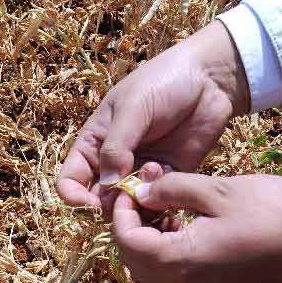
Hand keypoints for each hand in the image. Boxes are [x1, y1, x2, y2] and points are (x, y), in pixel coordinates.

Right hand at [57, 21, 249, 210]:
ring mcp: (140, 171)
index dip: (73, 196)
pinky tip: (164, 170)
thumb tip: (107, 184)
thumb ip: (116, 147)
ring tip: (150, 174)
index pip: (71, 179)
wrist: (210, 77)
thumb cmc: (163, 82)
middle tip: (126, 193)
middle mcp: (113, 161)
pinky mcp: (168, 177)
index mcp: (94, 142)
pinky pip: (155, 201)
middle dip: (109, 203)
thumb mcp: (132, 108)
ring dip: (134, 201)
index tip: (87, 203)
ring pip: (127, 205)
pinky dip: (157, 196)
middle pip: (98, 198)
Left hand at [112, 172, 281, 282]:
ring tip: (163, 202)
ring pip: (152, 268)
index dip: (121, 213)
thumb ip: (173, 190)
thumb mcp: (219, 190)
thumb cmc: (274, 210)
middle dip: (130, 226)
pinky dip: (166, 246)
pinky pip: (174, 269)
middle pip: (134, 261)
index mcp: (183, 261)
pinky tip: (182, 218)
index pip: (128, 243)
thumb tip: (141, 191)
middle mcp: (186, 282)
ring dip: (147, 237)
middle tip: (143, 192)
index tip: (132, 186)